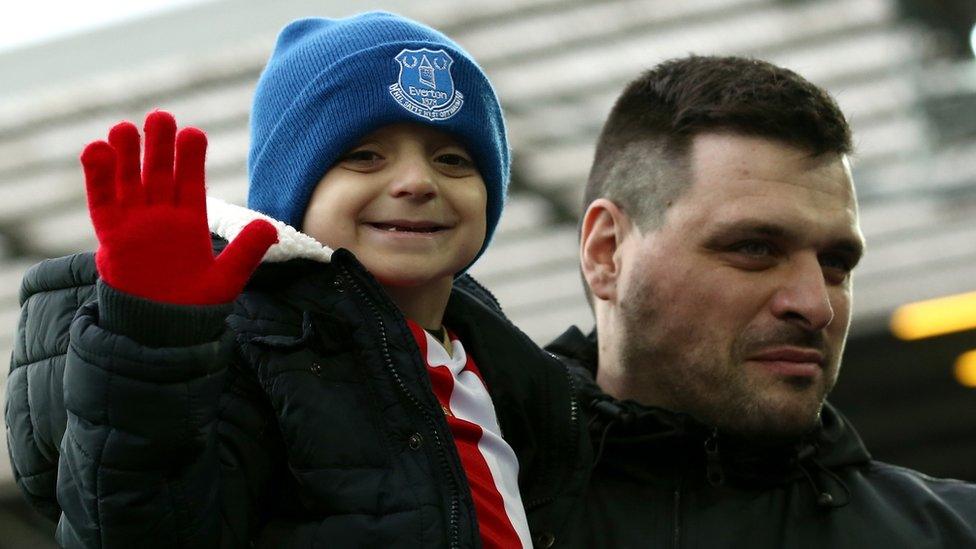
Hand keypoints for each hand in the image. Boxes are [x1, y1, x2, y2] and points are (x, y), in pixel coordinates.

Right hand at [80, 111, 277, 304]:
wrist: (164, 326)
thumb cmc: (196, 302)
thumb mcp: (227, 278)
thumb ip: (246, 252)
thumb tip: (269, 228)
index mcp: (190, 219)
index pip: (191, 181)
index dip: (190, 158)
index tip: (193, 133)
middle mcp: (161, 214)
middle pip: (158, 173)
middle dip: (158, 146)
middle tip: (160, 116)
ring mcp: (134, 222)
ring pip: (128, 181)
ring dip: (126, 155)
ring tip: (124, 127)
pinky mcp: (111, 235)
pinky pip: (102, 201)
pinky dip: (97, 177)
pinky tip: (96, 150)